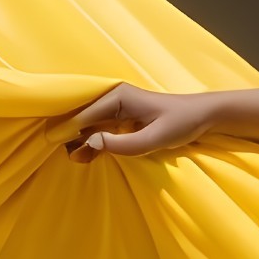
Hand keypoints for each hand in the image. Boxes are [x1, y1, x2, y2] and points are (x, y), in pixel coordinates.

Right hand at [62, 82, 249, 160]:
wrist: (203, 115)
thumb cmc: (182, 123)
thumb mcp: (155, 138)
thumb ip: (124, 144)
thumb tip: (92, 143)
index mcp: (119, 97)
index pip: (84, 114)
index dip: (68, 131)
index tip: (55, 147)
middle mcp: (114, 97)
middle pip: (82, 117)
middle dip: (71, 136)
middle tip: (70, 159)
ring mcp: (117, 105)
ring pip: (89, 123)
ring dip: (81, 140)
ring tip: (77, 160)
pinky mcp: (122, 115)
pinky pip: (100, 127)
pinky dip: (92, 140)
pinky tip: (88, 155)